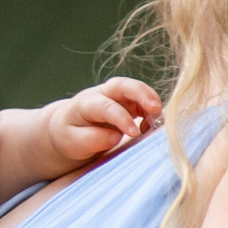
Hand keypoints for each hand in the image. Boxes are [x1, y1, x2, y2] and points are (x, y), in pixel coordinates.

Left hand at [42, 77, 162, 168]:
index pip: (105, 106)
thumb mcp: (73, 142)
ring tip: (158, 121)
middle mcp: (103, 93)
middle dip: (141, 94)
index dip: (121, 117)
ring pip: (137, 89)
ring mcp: (117, 95)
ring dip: (151, 101)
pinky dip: (152, 110)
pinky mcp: (129, 101)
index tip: (133, 132)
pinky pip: (144, 100)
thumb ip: (91, 139)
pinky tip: (151, 125)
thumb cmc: (71, 135)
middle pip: (123, 84)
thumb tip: (115, 136)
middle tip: (156, 109)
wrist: (70, 125)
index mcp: (86, 103)